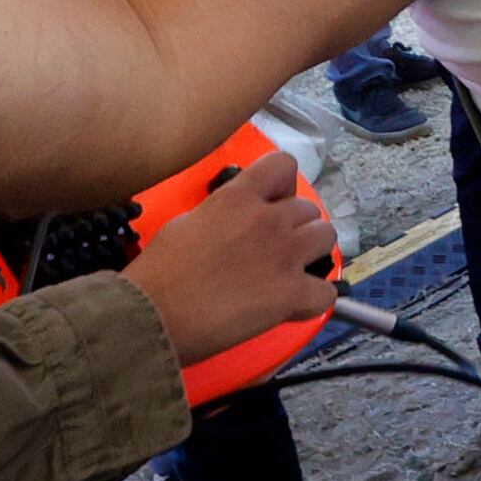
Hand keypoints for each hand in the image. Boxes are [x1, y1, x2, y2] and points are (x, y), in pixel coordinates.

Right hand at [125, 152, 337, 379]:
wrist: (153, 315)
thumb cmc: (158, 274)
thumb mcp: (185, 223)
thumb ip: (221, 214)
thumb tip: (233, 222)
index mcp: (237, 198)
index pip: (283, 165)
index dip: (284, 184)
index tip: (275, 202)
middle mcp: (268, 219)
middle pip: (309, 208)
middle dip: (296, 226)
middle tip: (276, 248)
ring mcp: (284, 255)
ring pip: (326, 237)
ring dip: (313, 253)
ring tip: (293, 270)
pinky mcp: (291, 293)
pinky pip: (327, 292)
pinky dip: (315, 300)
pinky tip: (295, 305)